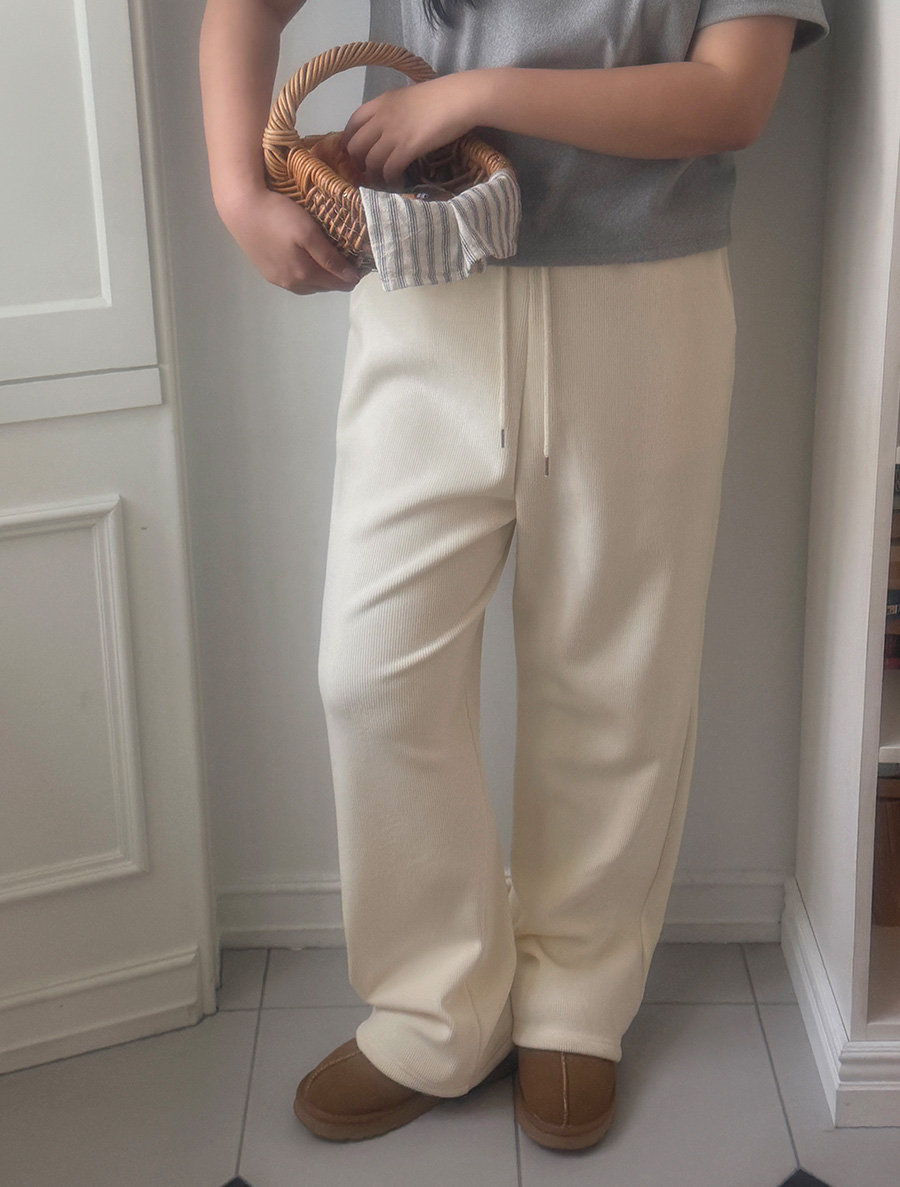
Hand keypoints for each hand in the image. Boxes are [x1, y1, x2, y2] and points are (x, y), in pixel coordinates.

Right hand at [218, 186, 362, 295]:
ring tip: (330, 263)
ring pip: (308, 286)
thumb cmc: (278, 216)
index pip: (338, 284)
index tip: (362, 263)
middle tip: (348, 260)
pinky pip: (294, 282)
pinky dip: (306, 276)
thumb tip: (351, 278)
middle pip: (323, 287)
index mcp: (304, 275)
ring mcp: (277, 280)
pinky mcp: (267, 272)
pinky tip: (307, 264)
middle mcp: (292, 284)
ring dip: (321, 278)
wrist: (241, 209)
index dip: (352, 276)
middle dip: (338, 277)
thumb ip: (330, 258)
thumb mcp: (309, 233)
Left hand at [340, 73, 479, 187]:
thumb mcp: (407, 98)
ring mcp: (393, 134)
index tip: (353, 152)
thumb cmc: (440, 96)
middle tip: (369, 170)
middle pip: (356, 146)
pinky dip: (391, 179)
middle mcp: (381, 118)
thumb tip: (389, 128)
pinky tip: (398, 181)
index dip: (349, 140)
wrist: (458, 98)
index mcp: (380, 102)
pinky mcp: (407, 148)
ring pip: (371, 162)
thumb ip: (394, 111)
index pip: (352, 122)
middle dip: (359, 162)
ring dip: (375, 175)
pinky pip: (389, 170)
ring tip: (384, 181)